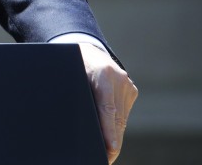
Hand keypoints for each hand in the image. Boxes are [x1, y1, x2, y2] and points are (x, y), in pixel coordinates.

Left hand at [79, 43, 138, 163]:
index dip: (109, 132)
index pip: (107, 110)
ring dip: (114, 135)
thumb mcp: (70, 76)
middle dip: (111, 141)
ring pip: (122, 119)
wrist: (87, 48)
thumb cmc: (71, 64)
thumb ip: (76, 94)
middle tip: (104, 158)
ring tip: (106, 152)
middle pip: (117, 119)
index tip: (110, 149)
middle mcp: (119, 79)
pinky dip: (116, 125)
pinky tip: (109, 137)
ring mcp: (127, 84)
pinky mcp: (131, 90)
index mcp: (103, 75)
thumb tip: (74, 122)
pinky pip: (123, 112)